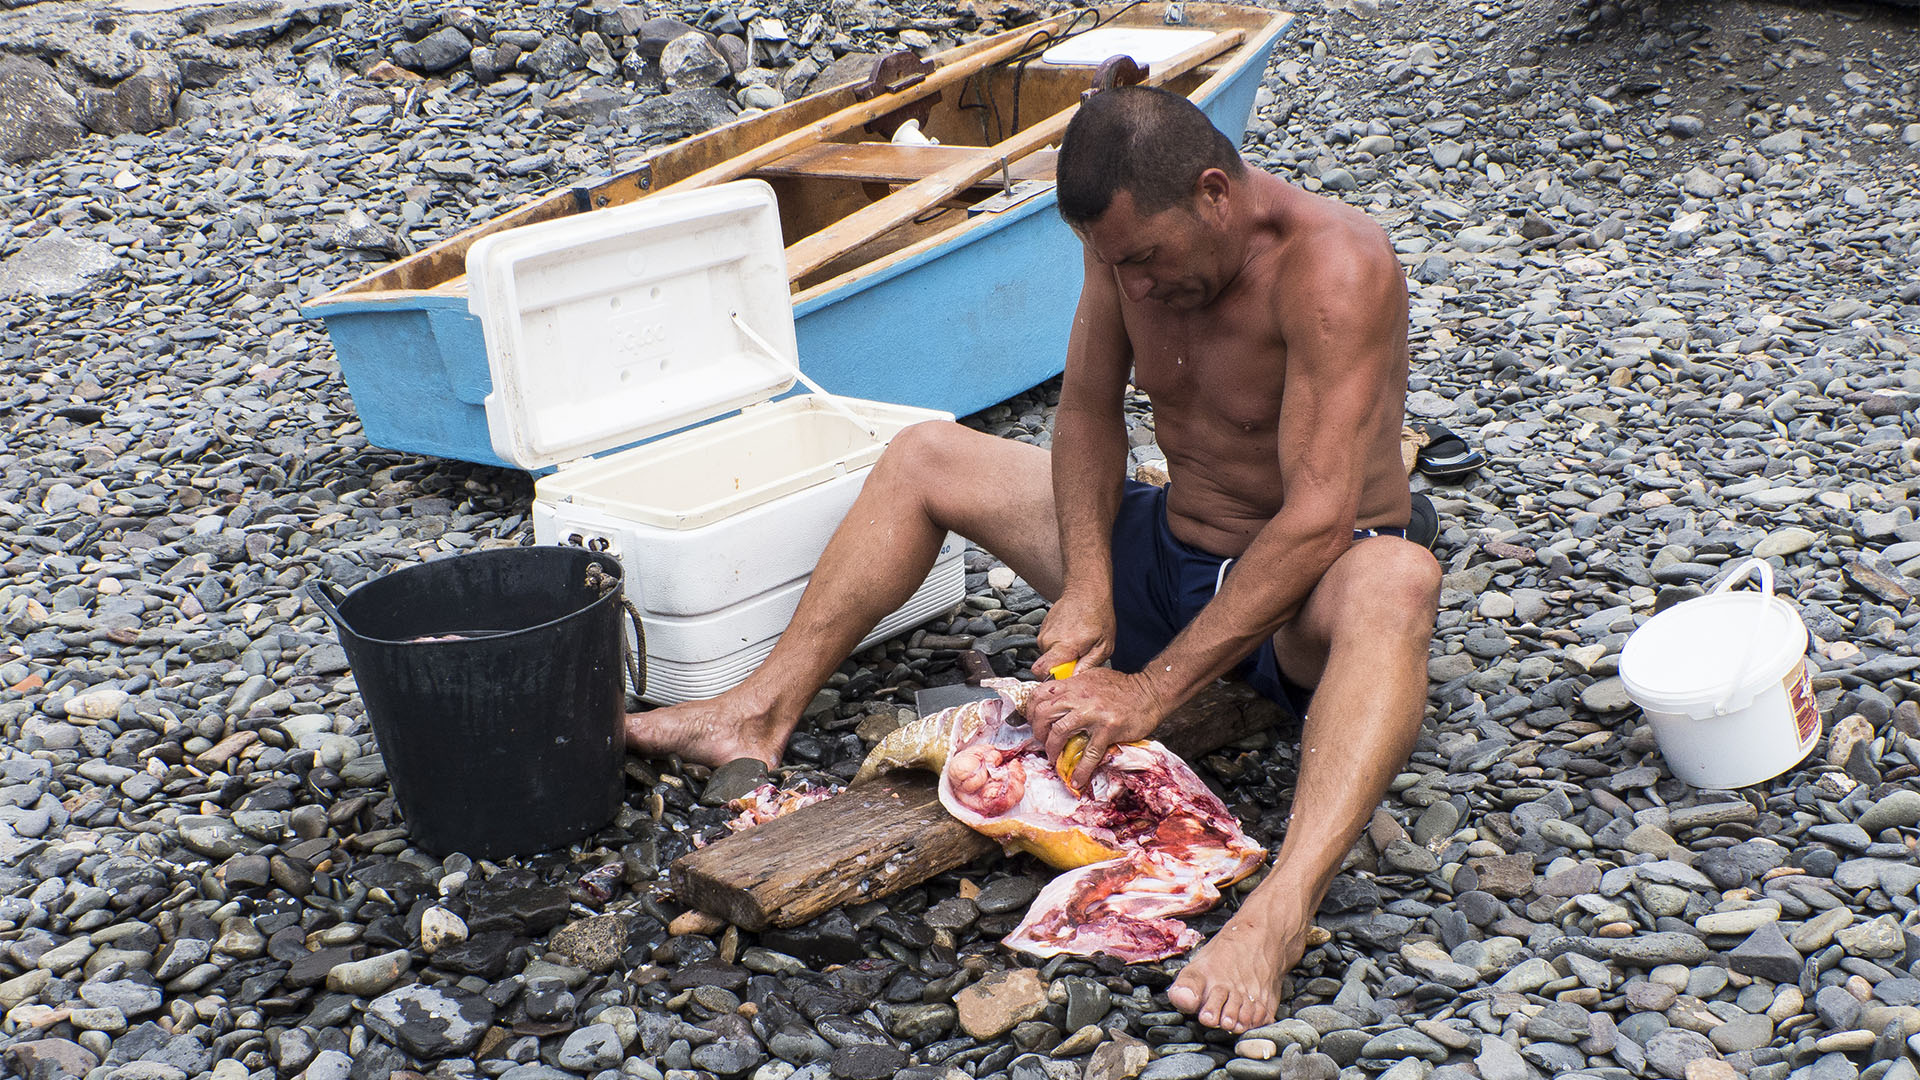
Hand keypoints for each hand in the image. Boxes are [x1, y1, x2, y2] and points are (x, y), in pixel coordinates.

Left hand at [1027, 667, 1168, 791]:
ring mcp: (1092, 713)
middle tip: (1042, 741)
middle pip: (1044, 713)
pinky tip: (1078, 780)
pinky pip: (1089, 753)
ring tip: (1054, 758)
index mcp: (1074, 684)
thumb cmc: (1123, 687)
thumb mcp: (1092, 677)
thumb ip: (1074, 686)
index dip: (1031, 710)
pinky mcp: (1107, 729)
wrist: (1150, 692)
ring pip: (1059, 732)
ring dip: (1052, 749)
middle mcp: (1079, 697)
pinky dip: (1081, 770)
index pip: (1039, 694)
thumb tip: (1057, 696)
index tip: (1033, 721)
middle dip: (1038, 731)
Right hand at [1032, 588, 1115, 678]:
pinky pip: (1049, 647)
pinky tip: (1072, 636)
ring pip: (1049, 657)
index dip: (1054, 679)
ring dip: (1062, 655)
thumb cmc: (1098, 615)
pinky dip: (1060, 646)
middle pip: (1047, 667)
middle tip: (1080, 657)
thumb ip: (1089, 665)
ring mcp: (1043, 634)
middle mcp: (1048, 640)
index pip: (1041, 672)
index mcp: (1063, 646)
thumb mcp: (1104, 645)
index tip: (1068, 676)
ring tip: (1079, 644)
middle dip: (1063, 667)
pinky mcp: (1043, 629)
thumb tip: (1075, 679)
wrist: (1086, 590)